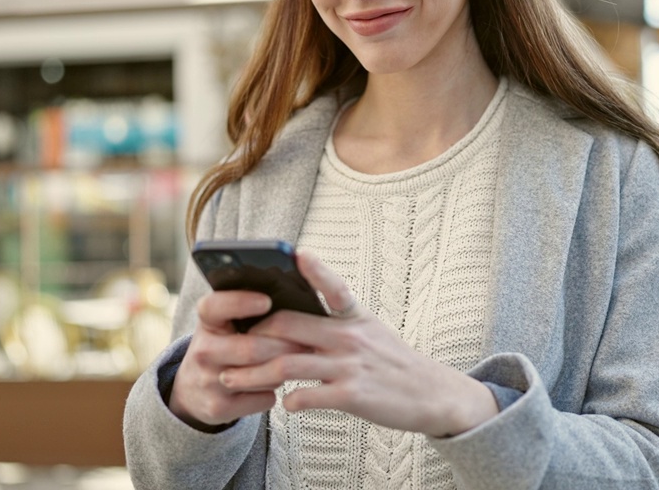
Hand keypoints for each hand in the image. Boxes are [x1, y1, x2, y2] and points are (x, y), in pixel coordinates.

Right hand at [168, 290, 309, 430]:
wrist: (194, 390)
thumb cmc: (221, 347)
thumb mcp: (223, 324)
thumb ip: (245, 311)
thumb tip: (289, 297)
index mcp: (206, 324)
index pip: (215, 307)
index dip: (240, 303)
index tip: (266, 301)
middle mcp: (202, 351)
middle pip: (252, 348)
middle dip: (285, 345)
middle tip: (307, 341)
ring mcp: (208, 381)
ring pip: (261, 376)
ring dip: (282, 369)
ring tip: (293, 361)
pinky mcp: (218, 407)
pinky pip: (263, 398)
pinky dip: (275, 391)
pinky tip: (273, 384)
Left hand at [219, 253, 498, 437]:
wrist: (433, 395)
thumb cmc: (393, 362)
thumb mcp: (369, 332)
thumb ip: (332, 326)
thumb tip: (287, 323)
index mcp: (353, 316)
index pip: (332, 286)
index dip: (315, 269)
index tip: (296, 252)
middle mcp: (349, 336)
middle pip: (287, 327)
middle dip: (250, 338)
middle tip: (225, 346)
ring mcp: (350, 365)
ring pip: (286, 364)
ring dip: (252, 375)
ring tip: (229, 380)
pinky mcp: (353, 395)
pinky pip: (308, 396)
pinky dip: (290, 401)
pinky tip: (282, 404)